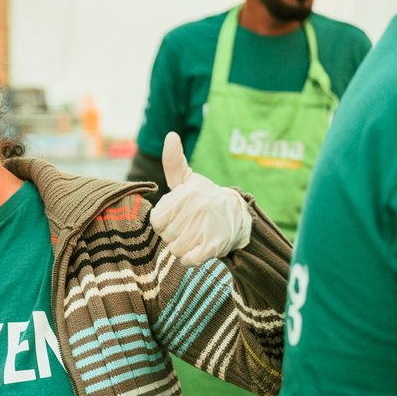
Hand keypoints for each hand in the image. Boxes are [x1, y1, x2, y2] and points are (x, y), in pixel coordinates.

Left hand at [150, 132, 251, 265]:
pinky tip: (200, 249)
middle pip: (166, 237)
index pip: (157, 221)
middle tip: (192, 226)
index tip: (179, 216)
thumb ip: (173, 162)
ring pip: (176, 250)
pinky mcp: (213, 245)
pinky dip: (191, 259)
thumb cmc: (207, 197)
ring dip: (185, 248)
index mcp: (183, 195)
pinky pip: (188, 260)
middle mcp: (193, 209)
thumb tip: (171, 135)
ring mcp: (204, 227)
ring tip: (198, 236)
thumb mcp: (188, 179)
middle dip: (176, 235)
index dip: (166, 223)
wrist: (239, 216)